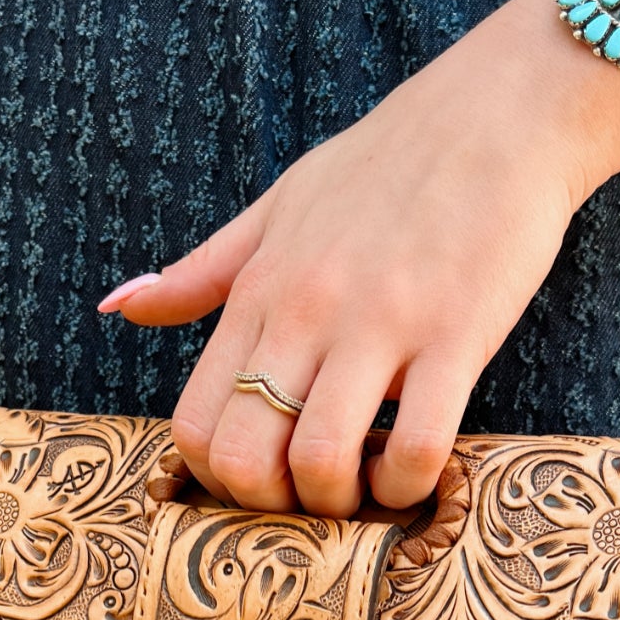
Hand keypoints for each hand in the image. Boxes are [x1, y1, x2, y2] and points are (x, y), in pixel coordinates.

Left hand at [99, 0, 619, 516]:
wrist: (499, 112)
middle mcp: (307, 312)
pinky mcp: (455, 334)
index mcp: (259, 293)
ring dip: (343, 502)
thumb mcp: (277, 207)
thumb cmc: (388, 165)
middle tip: (317, 496)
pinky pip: (417, 443)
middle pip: (246, 456)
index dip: (221, 480)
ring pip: (323, 460)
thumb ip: (201, 271)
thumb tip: (121, 308)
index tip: (267, 479)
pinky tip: (418, 469)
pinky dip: (410, 483)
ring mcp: (380, 324)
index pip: (194, 422)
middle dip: (276, 507)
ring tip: (369, 486)